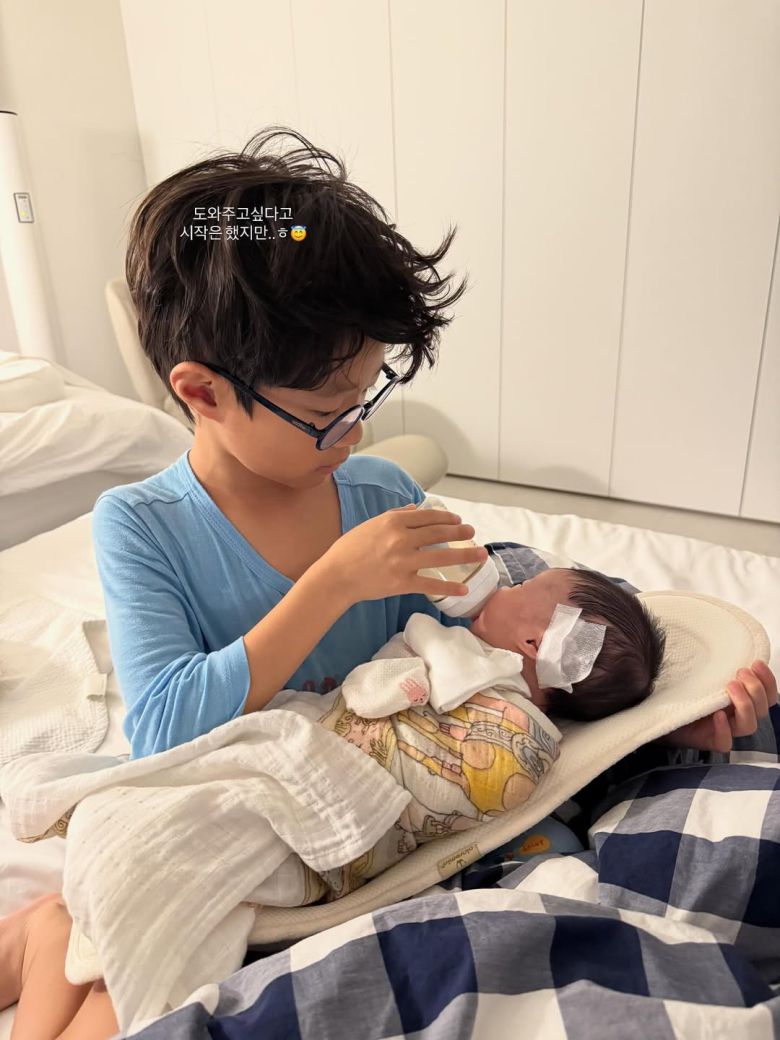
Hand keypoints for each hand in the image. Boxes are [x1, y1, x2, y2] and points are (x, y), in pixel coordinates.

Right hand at [321, 503, 487, 604]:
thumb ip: (395, 515)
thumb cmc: (349, 549)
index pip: (428, 516)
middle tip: (472, 532)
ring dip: (465, 554)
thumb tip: (415, 508)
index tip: (458, 519)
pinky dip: (449, 587)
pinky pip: (431, 584)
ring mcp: (403, 561)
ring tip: (480, 554)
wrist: (336, 576)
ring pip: (441, 555)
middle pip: (439, 533)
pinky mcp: (402, 582)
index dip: (447, 517)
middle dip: (460, 531)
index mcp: (393, 522)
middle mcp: (401, 539)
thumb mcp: (371, 525)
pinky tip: (464, 589)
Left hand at [658, 660, 777, 752]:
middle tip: (740, 674)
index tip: (756, 663)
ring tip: (730, 687)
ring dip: (745, 705)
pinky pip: (724, 743)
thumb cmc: (676, 689)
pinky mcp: (707, 741)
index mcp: (737, 699)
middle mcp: (733, 714)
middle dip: (756, 690)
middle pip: (761, 710)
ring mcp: (722, 729)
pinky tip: (717, 716)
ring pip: (748, 726)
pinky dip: (724, 729)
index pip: (765, 695)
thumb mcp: (696, 672)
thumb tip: (721, 640)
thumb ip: (711, 662)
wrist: (654, 708)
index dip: (767, 681)